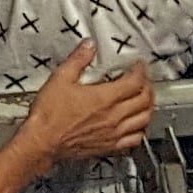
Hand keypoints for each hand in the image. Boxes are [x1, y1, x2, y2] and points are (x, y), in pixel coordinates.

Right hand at [18, 43, 157, 166]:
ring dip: (149, 107)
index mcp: (104, 98)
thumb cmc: (49, 114)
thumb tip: (89, 46)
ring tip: (145, 99)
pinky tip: (137, 124)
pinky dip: (141, 129)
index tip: (138, 66)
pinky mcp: (110, 146)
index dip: (140, 72)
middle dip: (148, 87)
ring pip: (144, 119)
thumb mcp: (60, 78)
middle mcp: (114, 116)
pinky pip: (136, 139)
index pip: (135, 82)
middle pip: (144, 101)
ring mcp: (114, 133)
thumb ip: (78, 60)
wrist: (43, 140)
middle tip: (143, 79)